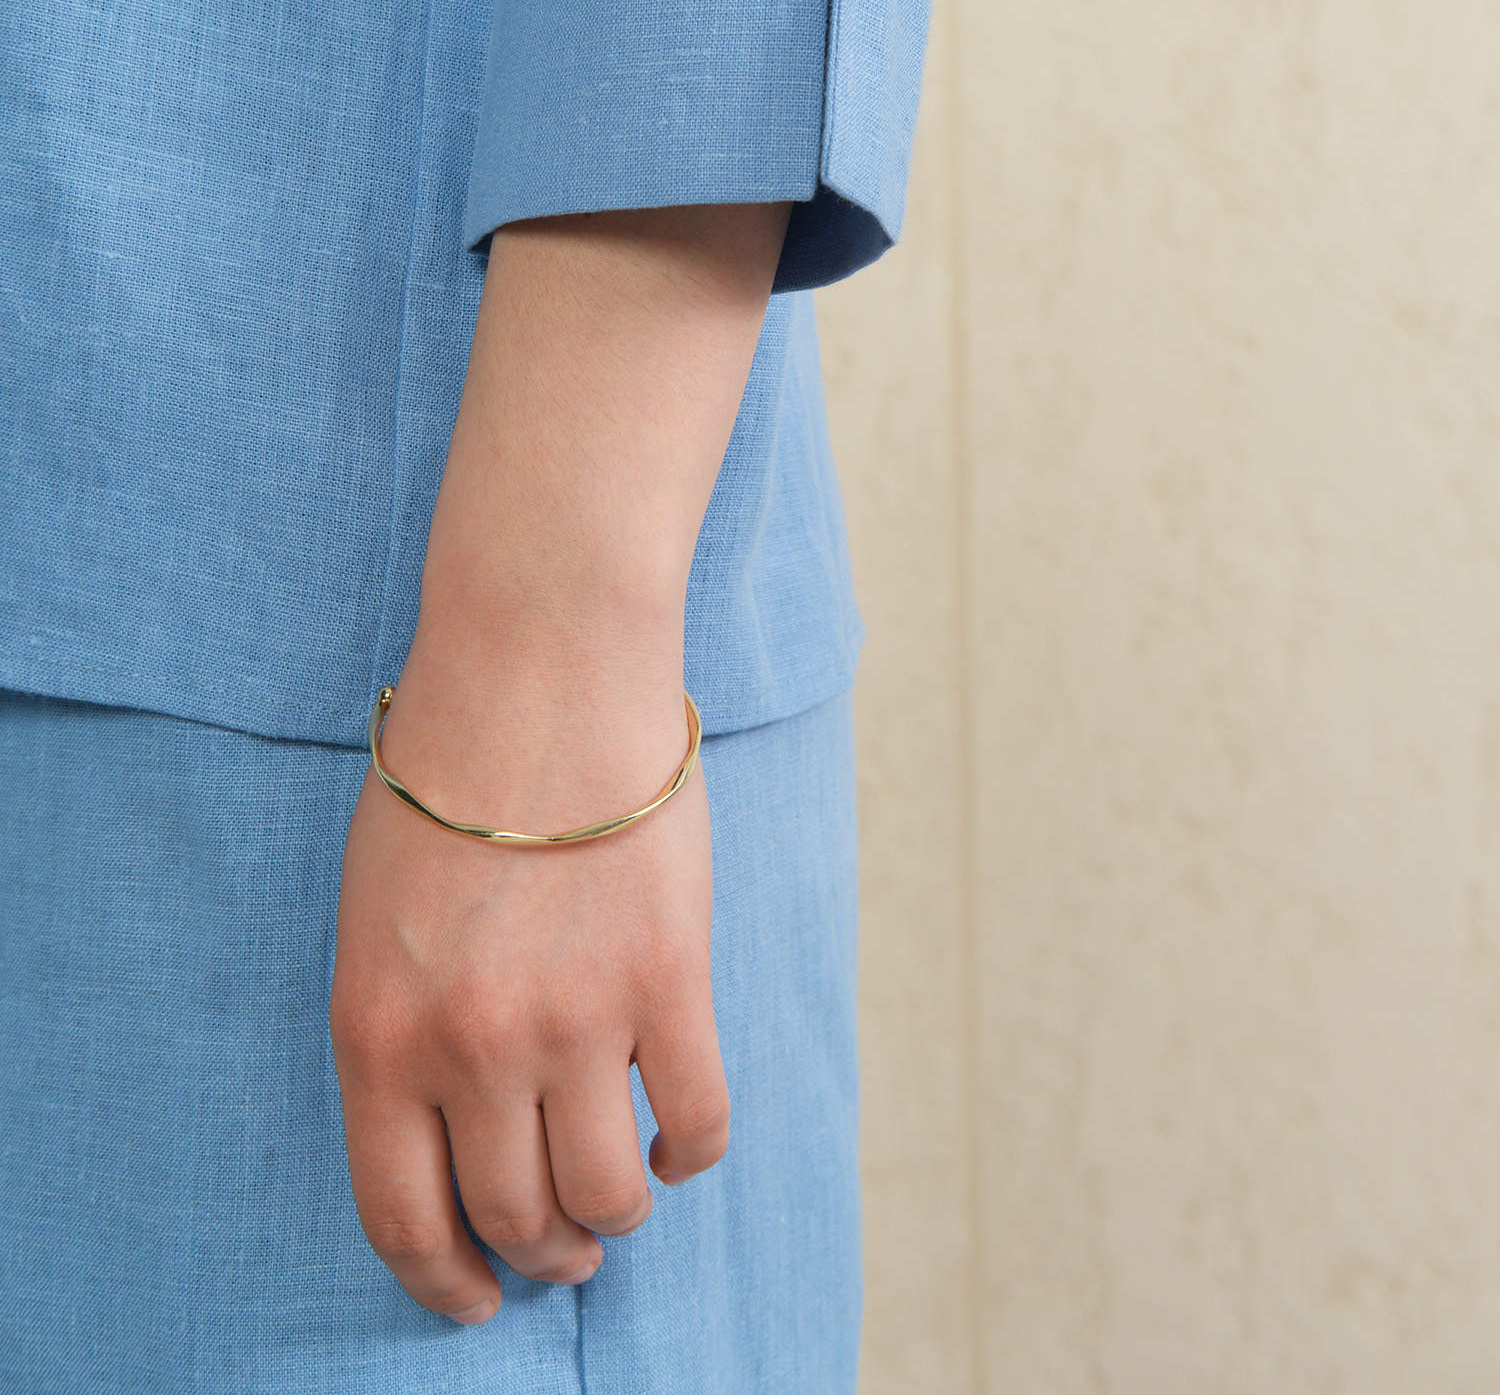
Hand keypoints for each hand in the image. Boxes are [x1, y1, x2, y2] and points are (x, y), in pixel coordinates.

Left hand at [329, 202, 788, 1320]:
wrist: (537, 668)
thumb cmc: (449, 773)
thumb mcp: (375, 916)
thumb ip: (402, 1028)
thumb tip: (452, 1124)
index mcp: (377, 1032)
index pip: (403, 1216)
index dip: (444, 1281)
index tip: (476, 1296)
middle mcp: (469, 1048)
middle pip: (513, 1215)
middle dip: (541, 1251)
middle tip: (563, 1246)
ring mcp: (574, 1022)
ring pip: (606, 1192)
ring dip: (616, 1214)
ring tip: (621, 1196)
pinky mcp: (669, 983)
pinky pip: (696, 1121)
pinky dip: (692, 1151)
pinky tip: (680, 1137)